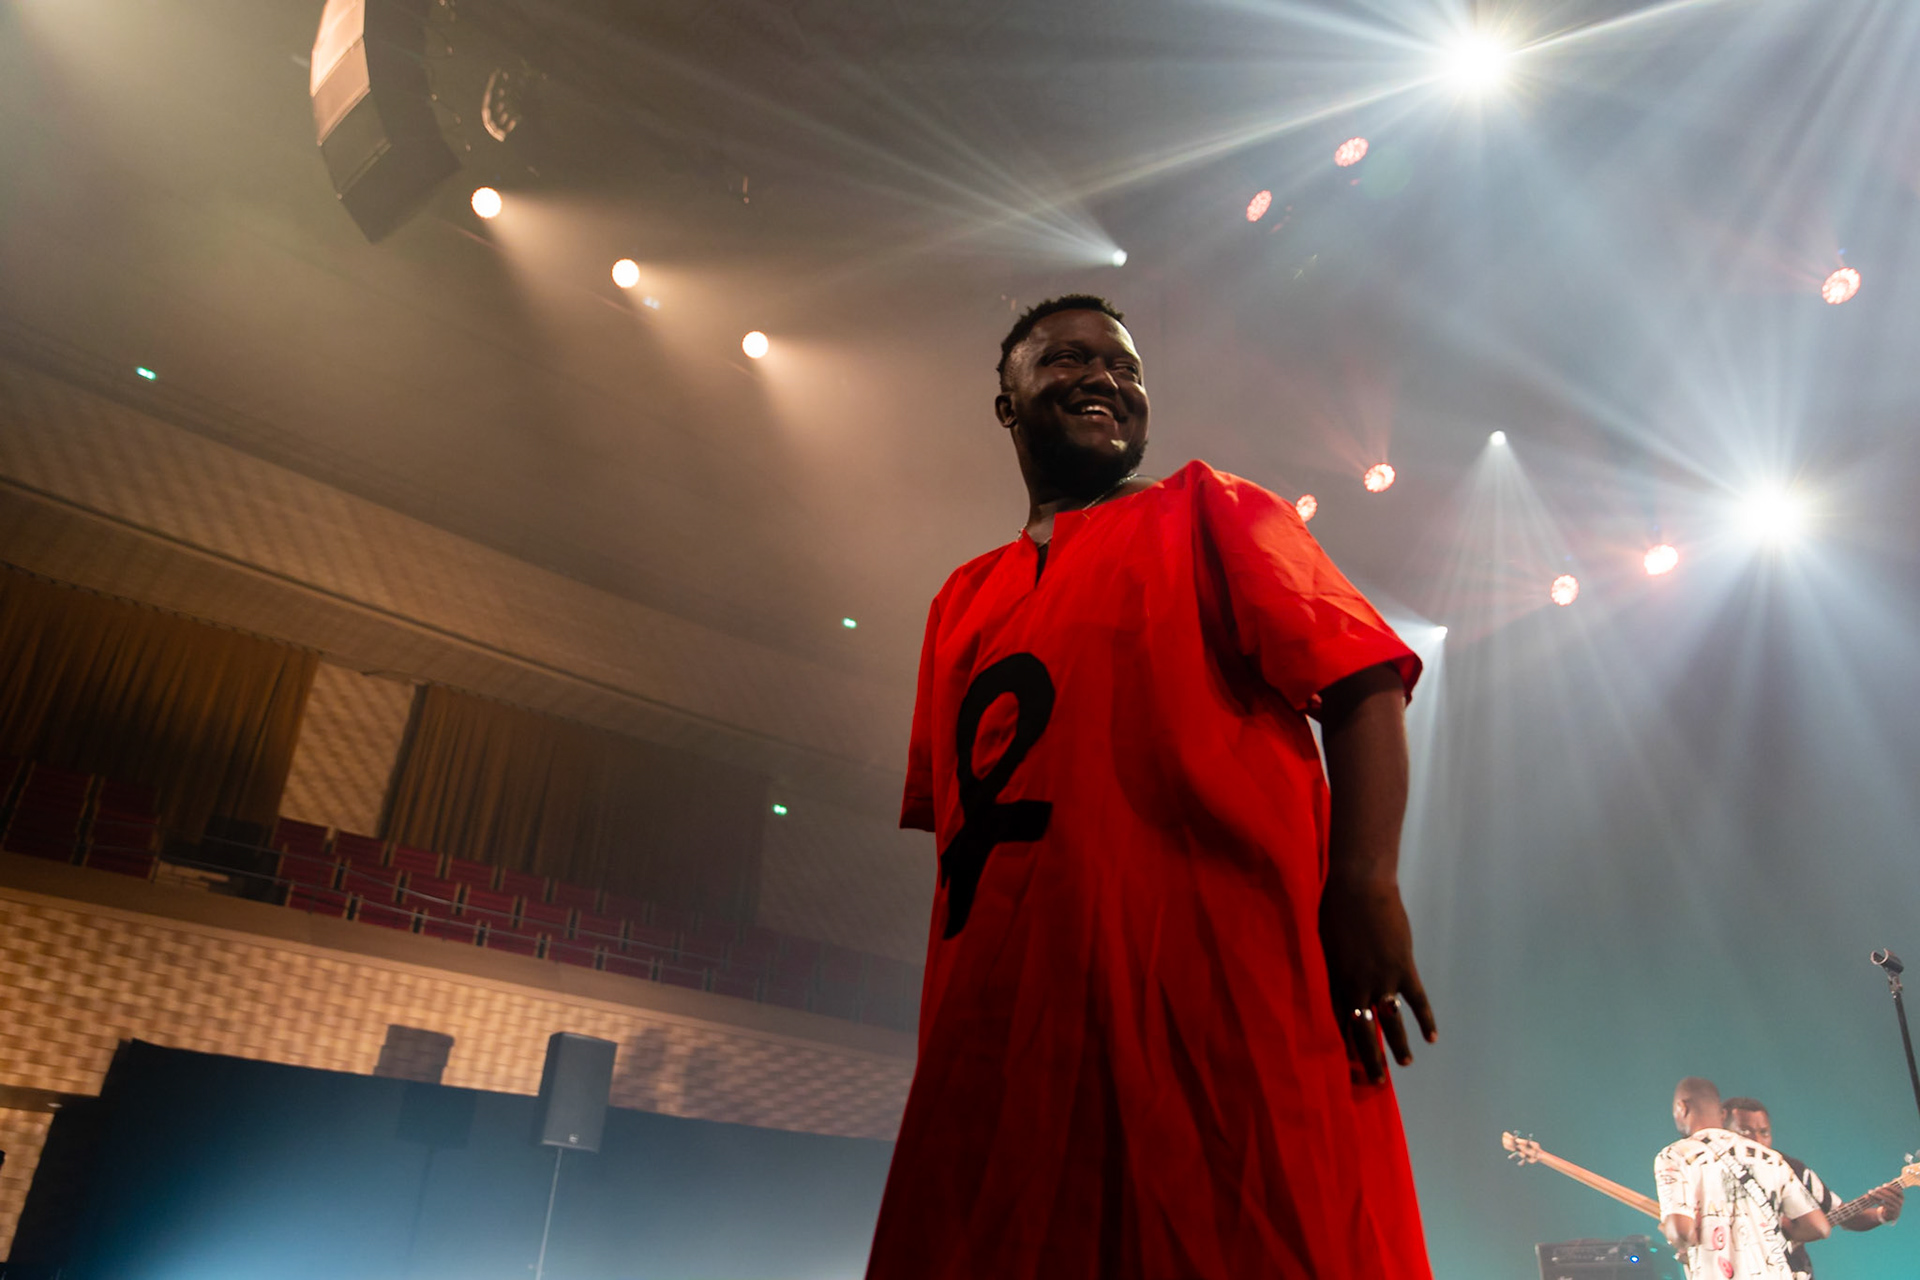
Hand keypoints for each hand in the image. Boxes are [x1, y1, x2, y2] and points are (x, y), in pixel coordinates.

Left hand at [1319, 872, 1436, 1083]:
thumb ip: (1336, 965)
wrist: (1359, 888)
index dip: (1346, 1044)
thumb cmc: (1334, 908)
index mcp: (1336, 981)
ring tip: (1404, 1064)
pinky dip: (1425, 1019)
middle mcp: (1358, 986)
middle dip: (1370, 1058)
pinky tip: (1432, 1038)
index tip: (1348, 1064)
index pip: (1341, 1021)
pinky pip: (1417, 1001)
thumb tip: (1340, 977)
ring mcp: (1382, 979)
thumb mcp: (1327, 942)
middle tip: (1375, 1081)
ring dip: (1399, 1045)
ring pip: (1391, 1021)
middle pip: (1365, 1030)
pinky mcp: (1403, 968)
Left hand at [1869, 1185, 1901, 1224]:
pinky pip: (1883, 1205)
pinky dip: (1876, 1201)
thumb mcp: (1893, 1195)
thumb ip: (1893, 1187)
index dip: (1891, 1188)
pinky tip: (1871, 1198)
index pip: (1898, 1191)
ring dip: (1878, 1195)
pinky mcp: (1891, 1212)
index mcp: (1901, 1197)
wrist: (1891, 1214)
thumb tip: (1895, 1179)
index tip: (1884, 1185)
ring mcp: (1897, 1208)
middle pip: (1891, 1196)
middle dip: (1882, 1191)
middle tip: (1876, 1188)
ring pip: (1886, 1200)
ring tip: (1871, 1192)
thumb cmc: (1891, 1201)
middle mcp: (1900, 1202)